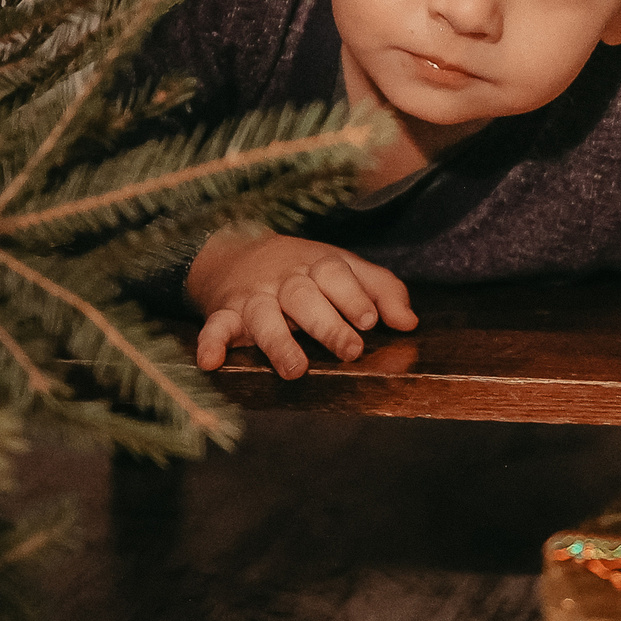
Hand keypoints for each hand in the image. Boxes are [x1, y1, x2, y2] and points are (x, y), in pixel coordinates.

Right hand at [186, 228, 417, 378]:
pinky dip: (210, 342)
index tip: (369, 321)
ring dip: (278, 342)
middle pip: (303, 296)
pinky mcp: (224, 313)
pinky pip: (215, 326)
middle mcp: (285, 280)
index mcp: (317, 265)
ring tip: (295, 369)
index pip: (335, 274)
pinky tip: (211, 362)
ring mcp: (253, 296)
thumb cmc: (305, 269)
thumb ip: (381, 290)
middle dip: (326, 323)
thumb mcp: (344, 268)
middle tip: (350, 350)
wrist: (236, 250)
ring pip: (263, 315)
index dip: (353, 296)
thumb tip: (410, 323)